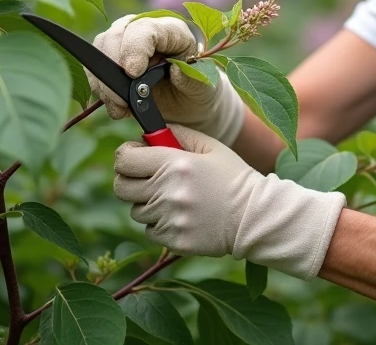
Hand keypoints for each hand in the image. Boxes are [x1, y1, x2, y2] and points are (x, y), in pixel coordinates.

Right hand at [91, 15, 244, 143]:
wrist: (188, 104)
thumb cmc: (198, 90)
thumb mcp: (203, 87)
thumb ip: (193, 78)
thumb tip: (176, 70)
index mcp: (172, 30)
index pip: (145, 29)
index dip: (135, 49)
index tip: (133, 73)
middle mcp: (145, 29)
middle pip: (116, 34)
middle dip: (114, 68)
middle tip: (122, 99)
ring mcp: (125, 41)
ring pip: (101, 49)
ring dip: (105, 82)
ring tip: (122, 106)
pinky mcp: (111, 58)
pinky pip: (94, 67)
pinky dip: (101, 89)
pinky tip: (118, 105)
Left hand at [113, 125, 345, 278]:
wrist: (254, 215)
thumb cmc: (232, 176)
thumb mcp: (210, 147)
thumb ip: (178, 134)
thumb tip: (148, 134)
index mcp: (175, 164)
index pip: (125, 159)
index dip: (126, 155)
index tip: (134, 156)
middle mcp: (168, 192)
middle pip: (122, 187)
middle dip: (130, 179)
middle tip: (146, 178)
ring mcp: (170, 219)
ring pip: (136, 211)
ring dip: (148, 204)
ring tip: (173, 198)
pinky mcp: (174, 240)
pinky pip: (150, 231)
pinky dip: (160, 224)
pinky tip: (182, 216)